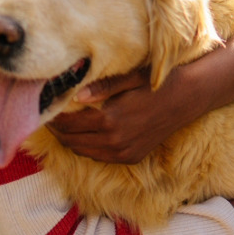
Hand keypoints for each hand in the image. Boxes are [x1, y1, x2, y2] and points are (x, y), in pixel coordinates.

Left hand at [46, 68, 194, 163]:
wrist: (188, 98)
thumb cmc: (158, 82)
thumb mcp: (130, 77)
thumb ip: (102, 87)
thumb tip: (76, 96)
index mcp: (111, 120)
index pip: (70, 125)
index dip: (54, 119)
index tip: (45, 109)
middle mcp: (115, 141)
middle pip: (73, 142)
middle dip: (58, 132)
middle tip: (49, 119)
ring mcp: (124, 153)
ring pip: (84, 152)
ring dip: (71, 141)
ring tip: (62, 127)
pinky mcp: (132, 157)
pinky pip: (100, 156)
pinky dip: (88, 147)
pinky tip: (84, 135)